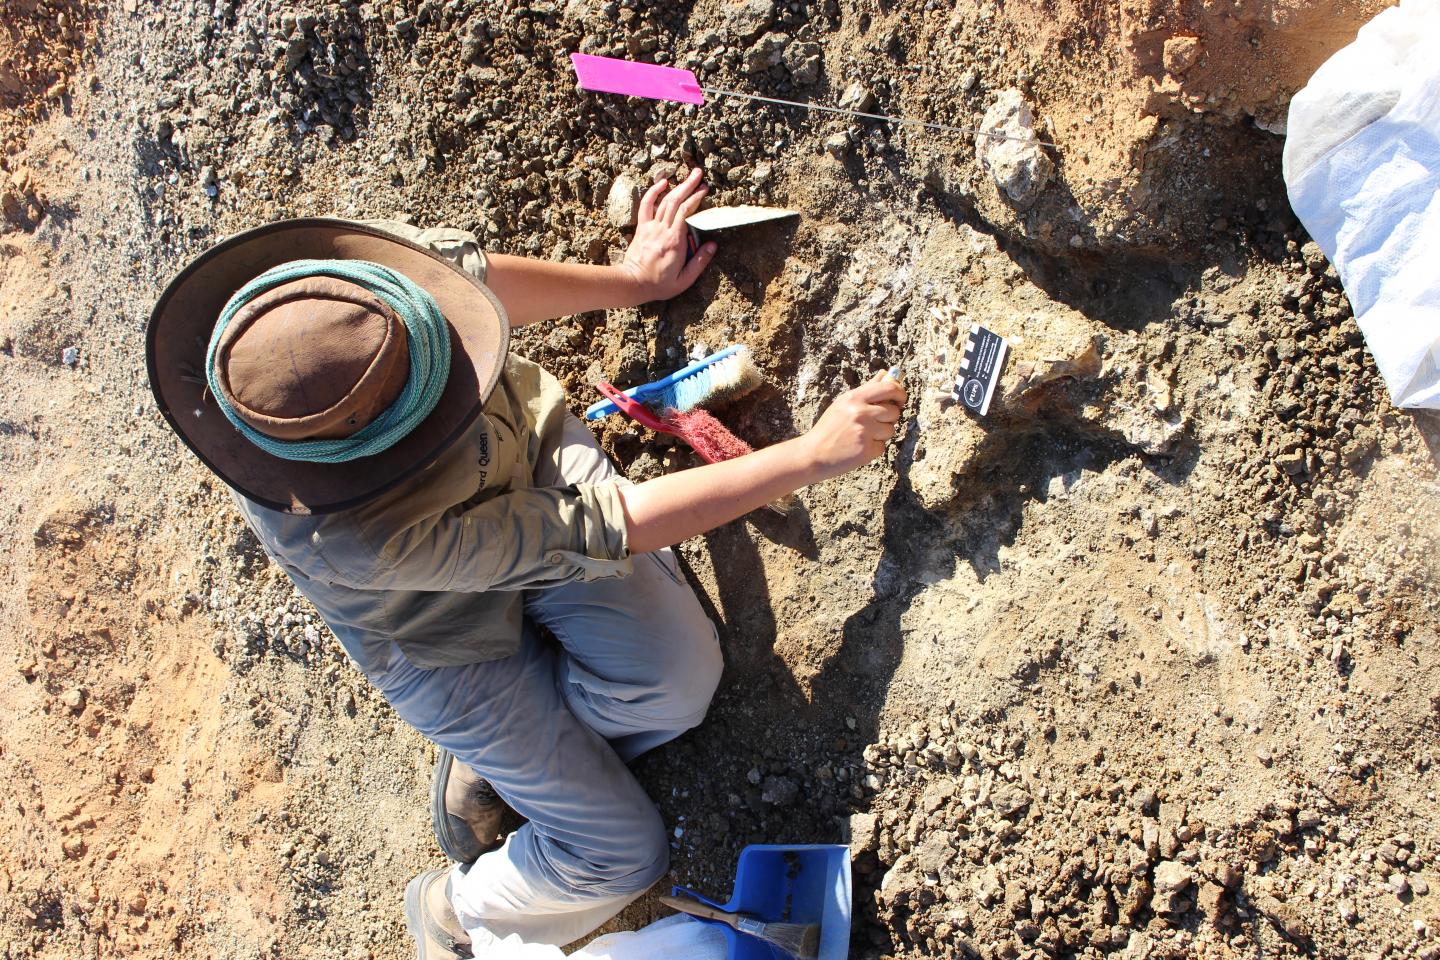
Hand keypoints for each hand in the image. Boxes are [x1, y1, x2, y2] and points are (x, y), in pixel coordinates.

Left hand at [618, 168, 717, 302]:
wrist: (633, 283)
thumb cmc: (659, 284)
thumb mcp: (684, 280)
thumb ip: (699, 262)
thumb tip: (713, 246)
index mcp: (675, 242)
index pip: (687, 212)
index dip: (696, 198)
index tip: (705, 189)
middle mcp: (663, 230)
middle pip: (676, 201)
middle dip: (689, 185)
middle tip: (699, 174)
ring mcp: (651, 227)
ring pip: (664, 200)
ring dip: (677, 186)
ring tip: (688, 176)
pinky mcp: (642, 228)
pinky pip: (646, 205)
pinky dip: (653, 192)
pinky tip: (662, 182)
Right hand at [799, 371, 906, 481]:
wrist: (813, 454)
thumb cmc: (829, 428)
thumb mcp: (844, 403)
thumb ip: (867, 389)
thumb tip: (886, 373)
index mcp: (855, 397)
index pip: (889, 388)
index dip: (900, 393)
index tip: (899, 399)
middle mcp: (861, 412)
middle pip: (894, 411)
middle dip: (890, 418)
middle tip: (876, 422)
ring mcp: (864, 431)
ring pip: (890, 430)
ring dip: (881, 434)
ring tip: (863, 436)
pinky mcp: (867, 450)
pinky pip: (882, 446)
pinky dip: (874, 448)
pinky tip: (859, 447)